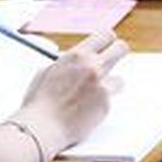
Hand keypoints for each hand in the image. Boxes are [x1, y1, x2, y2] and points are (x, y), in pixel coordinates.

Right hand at [16, 29, 127, 154]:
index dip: (106, 40)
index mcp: (76, 55)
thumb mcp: (47, 71)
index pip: (104, 35)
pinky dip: (102, 102)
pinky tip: (87, 108)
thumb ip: (66, 63)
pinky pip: (111, 99)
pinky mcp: (106, 103)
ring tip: (93, 94)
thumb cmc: (40, 101)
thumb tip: (73, 62)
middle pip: (121, 49)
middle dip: (118, 53)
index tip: (106, 45)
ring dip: (110, 84)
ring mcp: (101, 85)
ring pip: (120, 79)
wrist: (42, 126)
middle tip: (112, 61)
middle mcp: (92, 66)